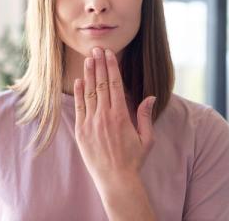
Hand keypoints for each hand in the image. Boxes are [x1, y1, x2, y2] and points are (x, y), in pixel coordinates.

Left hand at [73, 47, 155, 188]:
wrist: (116, 179)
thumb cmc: (134, 159)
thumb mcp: (147, 138)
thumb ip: (145, 116)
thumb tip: (149, 97)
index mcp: (121, 115)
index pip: (115, 84)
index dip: (111, 67)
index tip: (109, 54)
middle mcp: (104, 116)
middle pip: (100, 84)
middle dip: (98, 64)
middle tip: (96, 49)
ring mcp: (91, 123)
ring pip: (89, 93)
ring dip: (88, 74)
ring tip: (87, 59)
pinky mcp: (81, 131)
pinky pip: (79, 107)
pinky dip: (79, 93)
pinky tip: (79, 81)